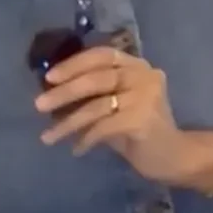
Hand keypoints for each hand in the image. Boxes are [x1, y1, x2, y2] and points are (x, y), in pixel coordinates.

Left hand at [36, 45, 187, 182]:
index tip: (49, 77)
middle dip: (64, 92)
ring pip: (96, 105)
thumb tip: (52, 93)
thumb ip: (93, 96)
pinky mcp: (143, 119)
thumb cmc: (139, 131)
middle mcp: (144, 75)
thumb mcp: (114, 107)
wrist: (173, 157)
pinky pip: (103, 127)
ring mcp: (146, 97)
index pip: (102, 55)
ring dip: (67, 122)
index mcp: (137, 66)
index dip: (74, 64)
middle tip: (39, 105)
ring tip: (47, 137)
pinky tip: (76, 150)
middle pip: (97, 78)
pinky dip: (85, 139)